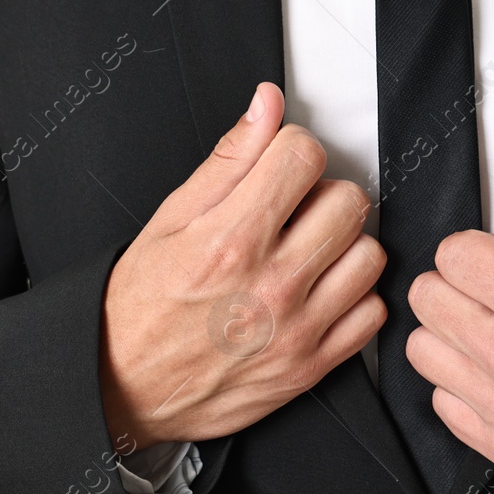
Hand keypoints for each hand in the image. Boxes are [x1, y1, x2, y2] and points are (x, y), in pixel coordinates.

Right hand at [99, 82, 386, 449]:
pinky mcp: (310, 367)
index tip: (281, 166)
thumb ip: (229, 160)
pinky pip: (372, 313)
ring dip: (344, 246)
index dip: (294, 150)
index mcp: (231, 240)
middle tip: (294, 210)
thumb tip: (267, 106)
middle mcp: (271, 285)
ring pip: (369, 255)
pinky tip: (320, 292)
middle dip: (323, 193)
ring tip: (308, 252)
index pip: (305, 157)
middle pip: (349, 202)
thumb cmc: (140, 305)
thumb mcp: (169, 220)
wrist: (121, 388)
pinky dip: (353, 298)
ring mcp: (296, 330)